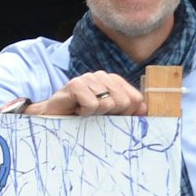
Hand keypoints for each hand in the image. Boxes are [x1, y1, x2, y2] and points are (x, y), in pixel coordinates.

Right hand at [27, 71, 143, 116]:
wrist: (51, 118)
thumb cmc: (80, 118)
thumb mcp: (107, 115)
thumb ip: (127, 111)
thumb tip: (145, 109)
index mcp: (113, 81)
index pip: (136, 98)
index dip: (126, 113)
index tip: (110, 116)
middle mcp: (102, 76)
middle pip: (125, 101)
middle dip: (111, 114)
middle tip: (94, 115)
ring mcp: (88, 78)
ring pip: (108, 104)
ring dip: (95, 115)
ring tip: (83, 112)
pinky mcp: (75, 84)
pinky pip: (92, 104)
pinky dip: (84, 113)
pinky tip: (76, 111)